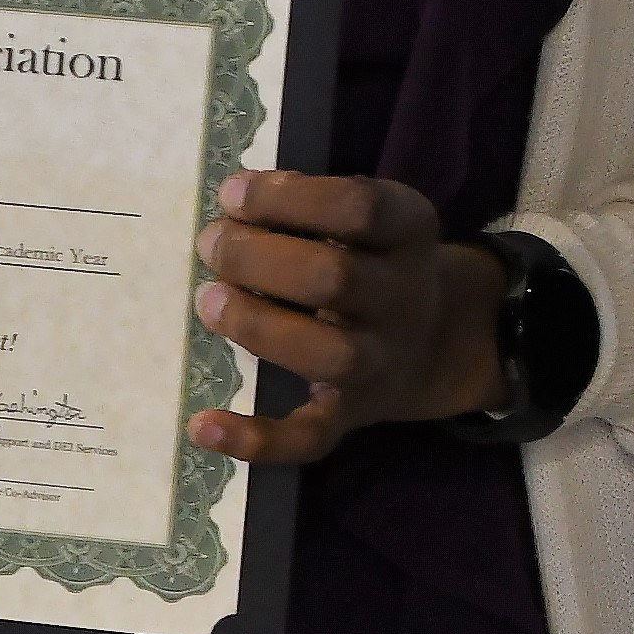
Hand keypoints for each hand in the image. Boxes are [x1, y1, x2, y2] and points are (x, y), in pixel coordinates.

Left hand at [186, 171, 505, 466]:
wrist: (433, 340)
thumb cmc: (370, 257)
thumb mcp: (365, 216)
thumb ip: (309, 201)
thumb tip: (234, 200)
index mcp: (408, 232)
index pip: (359, 208)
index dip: (289, 198)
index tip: (232, 194)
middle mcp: (403, 299)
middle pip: (336, 279)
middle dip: (257, 257)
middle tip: (211, 244)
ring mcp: (380, 362)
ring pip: (327, 354)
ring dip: (256, 324)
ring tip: (208, 299)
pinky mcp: (350, 414)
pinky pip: (309, 438)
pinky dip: (254, 439)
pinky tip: (200, 424)